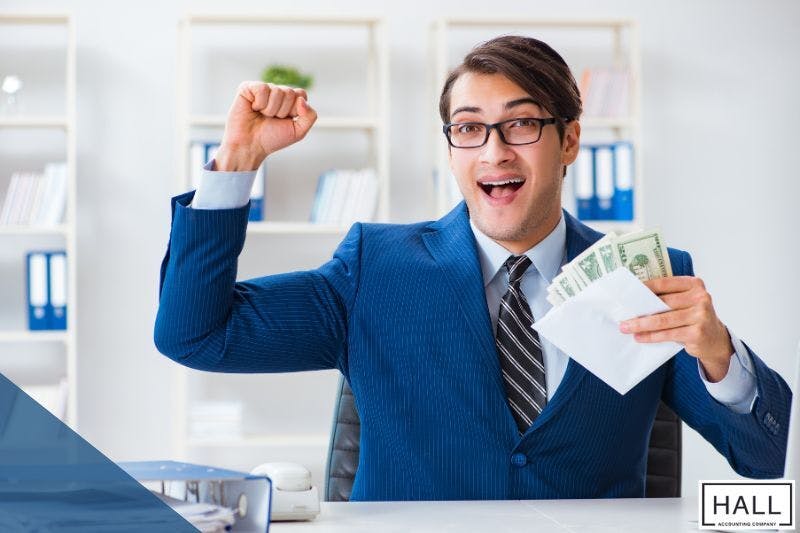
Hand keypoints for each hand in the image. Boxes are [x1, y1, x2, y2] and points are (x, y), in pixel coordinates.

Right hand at [214, 81, 317, 170]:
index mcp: (289, 101)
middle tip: (271, 119)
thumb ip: (310, 116)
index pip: (301, 94)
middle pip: (290, 92)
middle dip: (282, 111)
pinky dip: (260, 103)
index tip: (285, 120)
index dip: (295, 109)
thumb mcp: (298, 131)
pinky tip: (253, 108)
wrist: (250, 146)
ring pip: (277, 90)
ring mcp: (262, 89)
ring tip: (262, 115)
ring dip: (270, 109)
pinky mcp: (248, 87)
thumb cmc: (272, 138)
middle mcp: (276, 92)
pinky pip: (262, 88)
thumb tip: (301, 99)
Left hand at [619, 276, 733, 381]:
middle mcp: (700, 297)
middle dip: (639, 310)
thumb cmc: (694, 318)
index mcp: (695, 284)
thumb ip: (668, 298)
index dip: (644, 288)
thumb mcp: (686, 303)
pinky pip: (668, 334)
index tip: (627, 293)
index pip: (664, 283)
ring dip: (641, 324)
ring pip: (663, 320)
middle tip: (622, 315)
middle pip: (662, 302)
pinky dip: (651, 336)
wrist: (715, 340)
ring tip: (626, 327)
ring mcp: (701, 315)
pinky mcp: (698, 332)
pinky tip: (639, 337)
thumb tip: (635, 300)